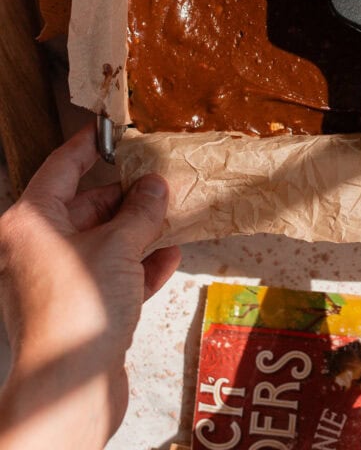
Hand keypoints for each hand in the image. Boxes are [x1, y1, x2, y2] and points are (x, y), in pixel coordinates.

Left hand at [0, 123, 180, 449]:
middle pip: (85, 206)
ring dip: (138, 230)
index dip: (88, 145)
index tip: (110, 130)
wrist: (70, 389)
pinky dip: (138, 266)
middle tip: (159, 181)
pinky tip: (169, 258)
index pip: (61, 168)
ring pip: (101, 242)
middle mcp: (36, 249)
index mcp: (32, 223)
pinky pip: (110, 275)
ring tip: (171, 215)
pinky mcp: (77, 309)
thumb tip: (153, 187)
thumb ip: (140, 211)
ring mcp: (56, 281)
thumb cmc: (78, 313)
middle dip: (126, 196)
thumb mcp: (119, 246)